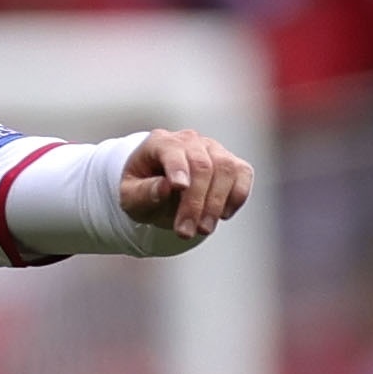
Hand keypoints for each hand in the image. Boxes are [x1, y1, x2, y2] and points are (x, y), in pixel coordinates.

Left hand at [119, 128, 253, 240]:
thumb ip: (144, 192)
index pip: (173, 151)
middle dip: (195, 202)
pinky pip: (243, 175)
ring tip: (203, 230)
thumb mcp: (130, 196)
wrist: (161, 187)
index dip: (178, 168)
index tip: (179, 187)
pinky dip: (237, 197)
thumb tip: (166, 188)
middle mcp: (190, 141)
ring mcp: (214, 150)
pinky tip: (222, 216)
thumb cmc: (143, 190)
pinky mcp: (232, 163)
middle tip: (185, 232)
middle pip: (202, 166)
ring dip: (216, 203)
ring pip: (226, 169)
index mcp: (160, 143)